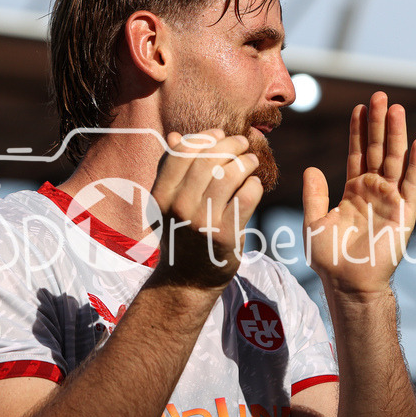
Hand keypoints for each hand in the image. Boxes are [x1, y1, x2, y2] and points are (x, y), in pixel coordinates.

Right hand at [150, 130, 262, 289]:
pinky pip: (246, 197)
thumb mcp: (167, 205)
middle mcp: (179, 207)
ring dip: (246, 162)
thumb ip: (171, 171)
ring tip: (251, 161)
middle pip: (208, 160)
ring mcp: (202, 221)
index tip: (218, 135)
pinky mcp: (225, 234)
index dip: (204, 138)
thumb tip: (175, 136)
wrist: (186, 281)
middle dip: (230, 145)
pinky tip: (254, 185)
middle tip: (243, 144)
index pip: (182, 153)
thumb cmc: (180, 235)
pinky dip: (254, 185)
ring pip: (229, 175)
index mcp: (161, 195)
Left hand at [302, 92, 415, 293]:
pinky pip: (412, 185)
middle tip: (380, 95)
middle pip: (378, 150)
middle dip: (379, 124)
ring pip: (395, 160)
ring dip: (397, 135)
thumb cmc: (330, 258)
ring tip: (397, 109)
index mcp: (353, 191)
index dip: (359, 131)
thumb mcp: (314, 222)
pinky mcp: (404, 214)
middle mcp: (374, 191)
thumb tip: (312, 168)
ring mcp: (391, 200)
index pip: (357, 154)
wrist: (348, 283)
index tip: (359, 107)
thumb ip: (314, 195)